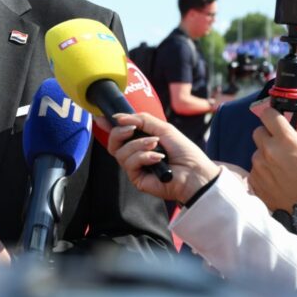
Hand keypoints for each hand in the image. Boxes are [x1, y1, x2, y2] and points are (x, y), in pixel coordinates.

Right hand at [101, 112, 219, 202]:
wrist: (195, 172)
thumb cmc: (184, 151)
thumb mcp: (163, 129)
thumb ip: (141, 120)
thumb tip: (118, 117)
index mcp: (141, 141)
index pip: (120, 134)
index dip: (109, 125)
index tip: (101, 118)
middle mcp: (135, 154)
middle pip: (113, 143)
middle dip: (119, 133)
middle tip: (132, 129)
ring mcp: (135, 167)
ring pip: (121, 153)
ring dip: (139, 145)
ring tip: (156, 145)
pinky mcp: (137, 178)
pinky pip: (130, 163)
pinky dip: (143, 157)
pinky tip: (158, 158)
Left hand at [249, 100, 296, 212]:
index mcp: (285, 140)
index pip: (268, 114)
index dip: (272, 116)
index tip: (277, 121)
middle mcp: (268, 150)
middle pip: (258, 131)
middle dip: (268, 135)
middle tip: (282, 146)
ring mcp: (258, 165)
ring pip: (257, 151)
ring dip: (266, 154)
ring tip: (282, 167)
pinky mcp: (252, 178)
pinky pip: (254, 167)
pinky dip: (262, 170)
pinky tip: (276, 177)